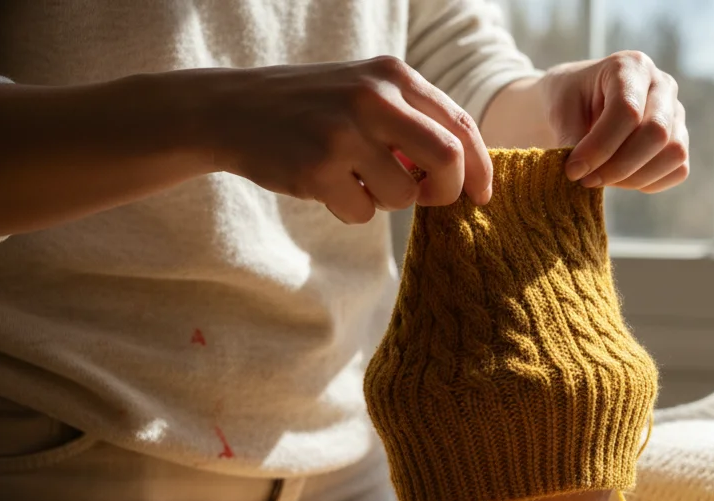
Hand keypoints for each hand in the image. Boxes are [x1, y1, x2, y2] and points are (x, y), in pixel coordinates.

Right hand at [199, 56, 491, 222]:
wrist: (231, 109)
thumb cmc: (312, 108)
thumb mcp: (364, 91)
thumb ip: (413, 120)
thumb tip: (464, 171)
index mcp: (392, 75)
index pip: (460, 124)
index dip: (479, 166)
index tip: (482, 195)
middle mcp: (373, 97)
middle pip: (447, 159)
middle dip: (446, 191)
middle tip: (429, 200)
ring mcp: (344, 132)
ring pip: (403, 194)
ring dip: (387, 201)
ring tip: (356, 180)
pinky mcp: (317, 167)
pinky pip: (362, 212)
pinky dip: (351, 211)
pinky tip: (326, 186)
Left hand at [539, 51, 688, 193]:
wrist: (579, 104)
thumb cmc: (569, 101)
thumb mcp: (559, 111)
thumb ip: (570, 138)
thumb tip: (580, 172)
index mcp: (631, 66)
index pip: (627, 110)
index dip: (601, 147)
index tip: (573, 170)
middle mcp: (662, 85)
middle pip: (656, 132)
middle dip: (619, 166)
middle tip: (587, 180)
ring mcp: (676, 113)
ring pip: (673, 153)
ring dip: (634, 178)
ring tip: (601, 179)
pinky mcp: (680, 140)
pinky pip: (678, 169)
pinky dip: (649, 183)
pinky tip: (620, 180)